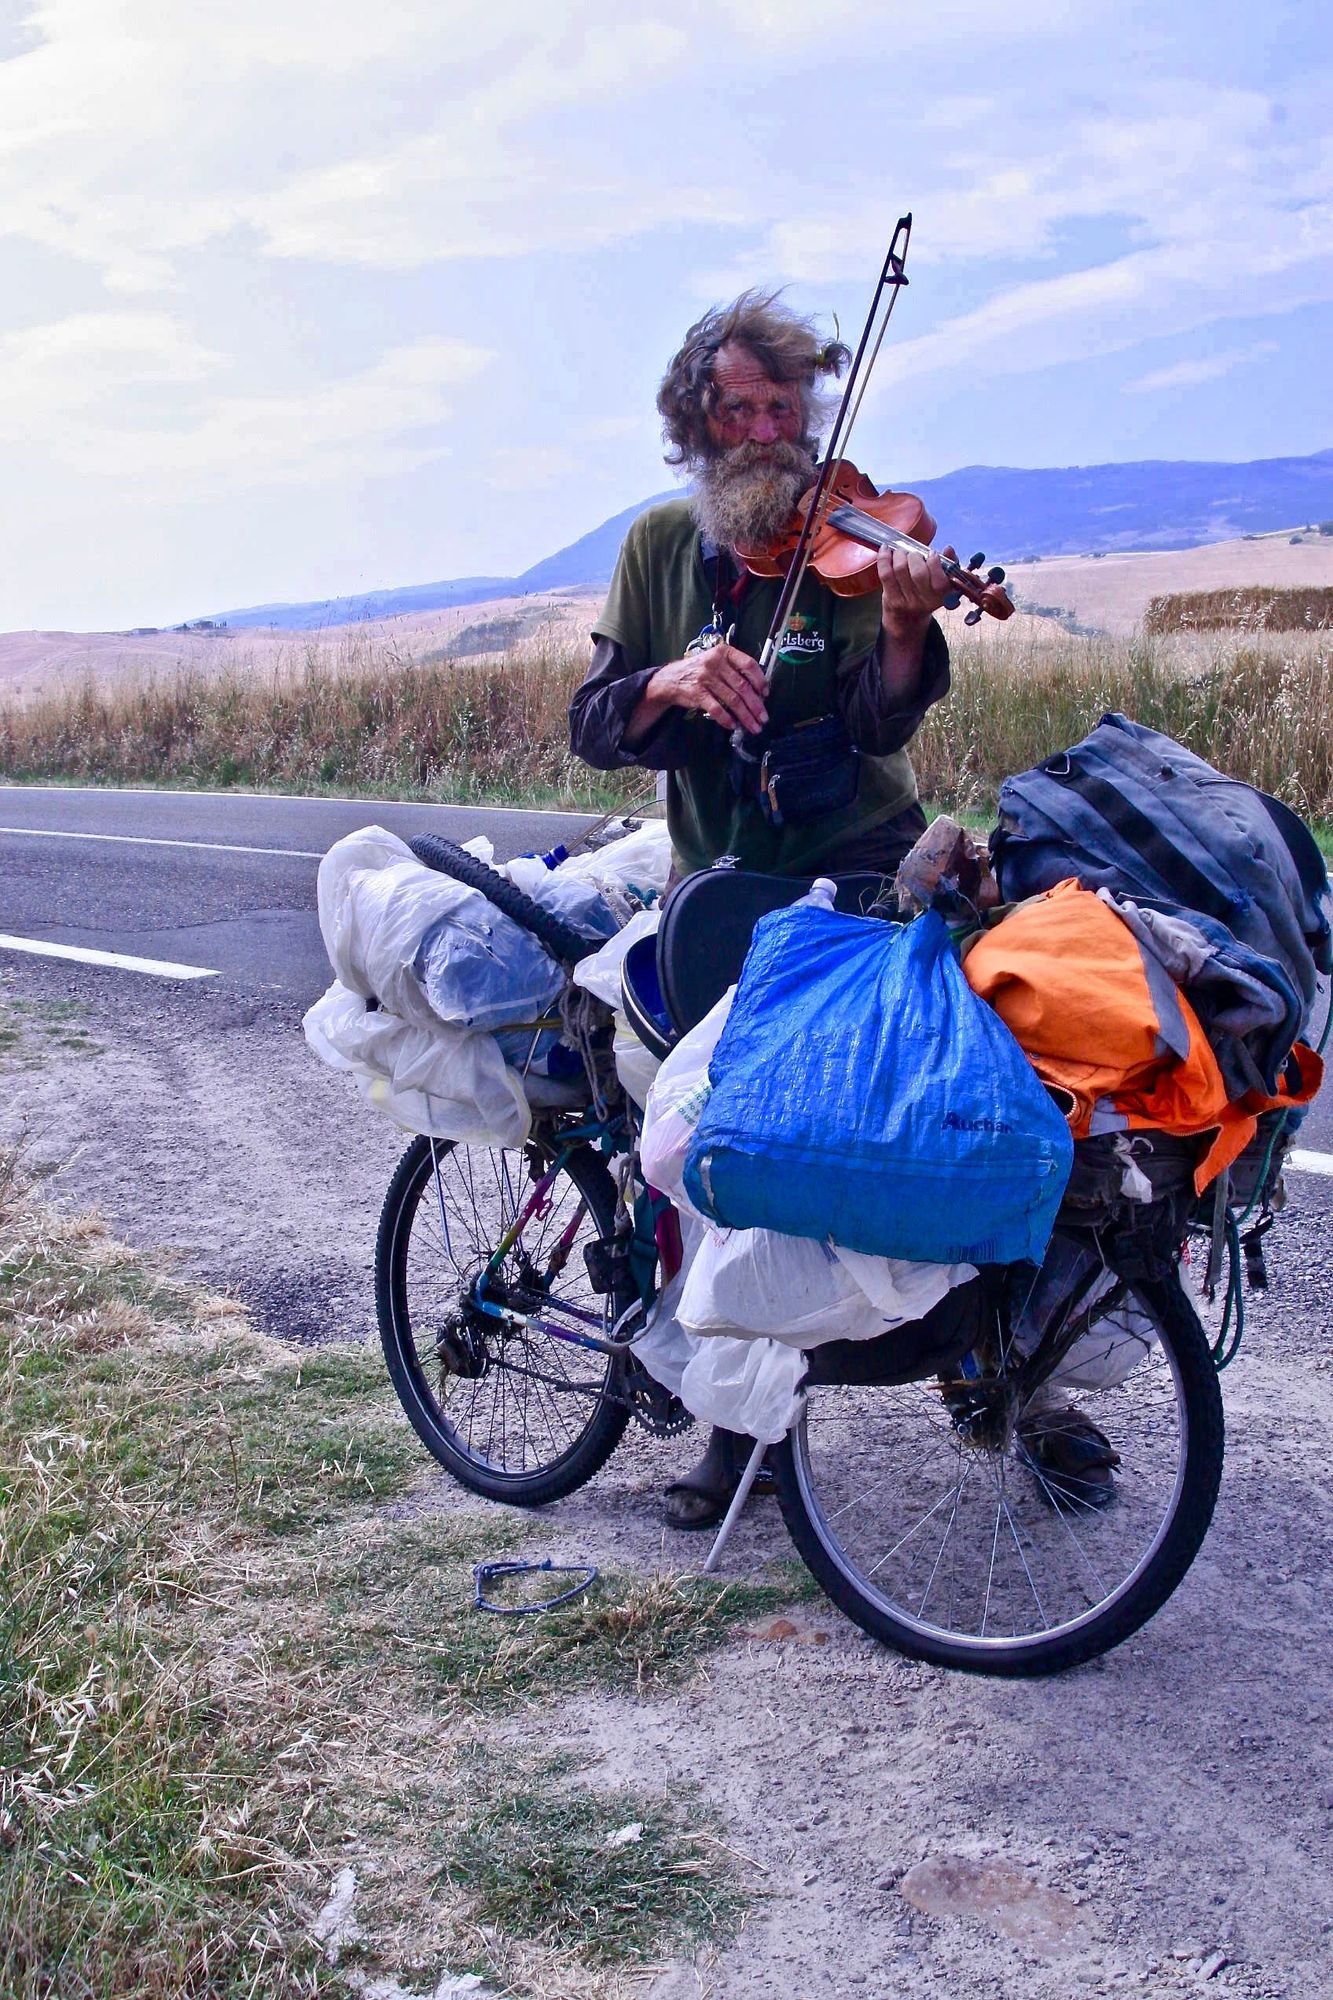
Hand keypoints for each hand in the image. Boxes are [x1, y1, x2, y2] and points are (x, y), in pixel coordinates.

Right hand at [651, 642, 769, 734]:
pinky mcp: (697, 693)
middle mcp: (716, 663)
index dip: (760, 680)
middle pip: (743, 686)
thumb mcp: (716, 661)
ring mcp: (706, 678)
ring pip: (733, 700)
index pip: (748, 664)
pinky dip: (726, 719)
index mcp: (724, 652)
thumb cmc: (699, 671)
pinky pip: (716, 709)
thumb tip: (757, 691)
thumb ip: (734, 670)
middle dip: (756, 705)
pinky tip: (733, 725)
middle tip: (763, 718)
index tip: (766, 693)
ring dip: (745, 716)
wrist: (671, 679)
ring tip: (754, 726)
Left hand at [877, 543, 955, 639]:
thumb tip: (948, 549)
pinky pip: (885, 574)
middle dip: (915, 557)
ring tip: (901, 553)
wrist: (908, 618)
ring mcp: (907, 602)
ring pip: (901, 570)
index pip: (939, 580)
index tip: (931, 554)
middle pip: (918, 573)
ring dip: (900, 555)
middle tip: (914, 554)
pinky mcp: (891, 599)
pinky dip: (884, 558)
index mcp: (943, 596)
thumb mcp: (943, 581)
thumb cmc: (928, 593)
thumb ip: (949, 564)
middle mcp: (925, 602)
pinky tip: (885, 550)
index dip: (934, 562)